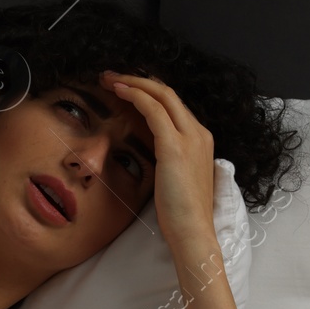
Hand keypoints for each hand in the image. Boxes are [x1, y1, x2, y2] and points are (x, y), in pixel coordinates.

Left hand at [99, 70, 215, 245]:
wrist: (193, 231)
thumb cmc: (180, 213)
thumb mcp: (175, 179)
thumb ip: (167, 161)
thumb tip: (149, 156)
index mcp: (200, 140)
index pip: (174, 105)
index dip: (149, 91)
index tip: (126, 87)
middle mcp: (199, 133)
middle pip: (168, 93)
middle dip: (139, 79)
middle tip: (111, 76)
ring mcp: (190, 138)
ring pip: (161, 95)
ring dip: (133, 82)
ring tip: (109, 79)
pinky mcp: (175, 146)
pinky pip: (154, 109)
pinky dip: (136, 95)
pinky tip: (118, 91)